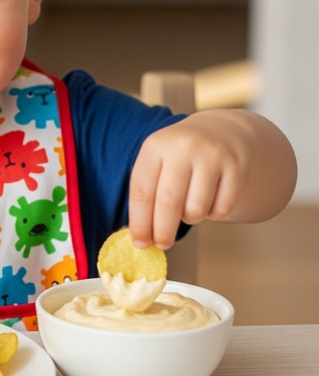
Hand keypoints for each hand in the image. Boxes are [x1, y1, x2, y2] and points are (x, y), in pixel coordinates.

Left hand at [127, 110, 255, 249]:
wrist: (221, 130)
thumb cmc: (179, 155)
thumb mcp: (158, 160)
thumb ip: (147, 192)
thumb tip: (140, 237)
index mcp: (156, 145)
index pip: (142, 191)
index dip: (139, 222)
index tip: (139, 243)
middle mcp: (183, 147)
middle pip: (169, 202)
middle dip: (162, 231)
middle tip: (161, 245)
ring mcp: (212, 155)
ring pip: (196, 209)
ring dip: (189, 219)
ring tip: (187, 209)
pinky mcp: (237, 167)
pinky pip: (222, 209)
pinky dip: (213, 215)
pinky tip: (209, 200)